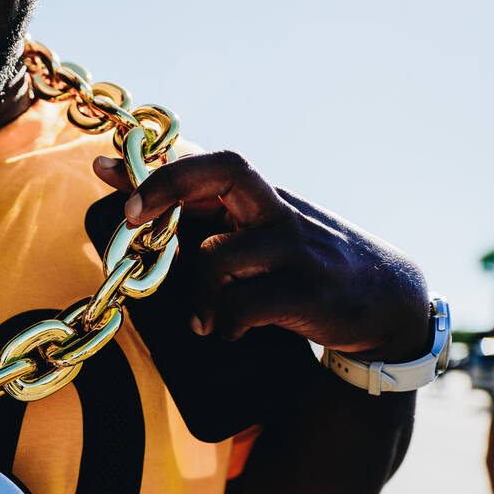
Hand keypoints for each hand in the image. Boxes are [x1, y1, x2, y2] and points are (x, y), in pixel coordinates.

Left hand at [92, 151, 430, 362]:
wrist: (387, 298)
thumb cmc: (305, 262)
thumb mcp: (262, 230)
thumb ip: (205, 213)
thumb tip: (134, 187)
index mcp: (262, 198)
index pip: (210, 162)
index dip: (157, 166)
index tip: (105, 169)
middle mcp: (278, 212)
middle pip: (224, 173)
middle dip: (168, 188)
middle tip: (132, 218)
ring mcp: (295, 250)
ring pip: (219, 255)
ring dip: (196, 293)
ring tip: (200, 320)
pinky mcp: (307, 292)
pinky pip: (243, 304)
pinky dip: (223, 322)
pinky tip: (226, 330)